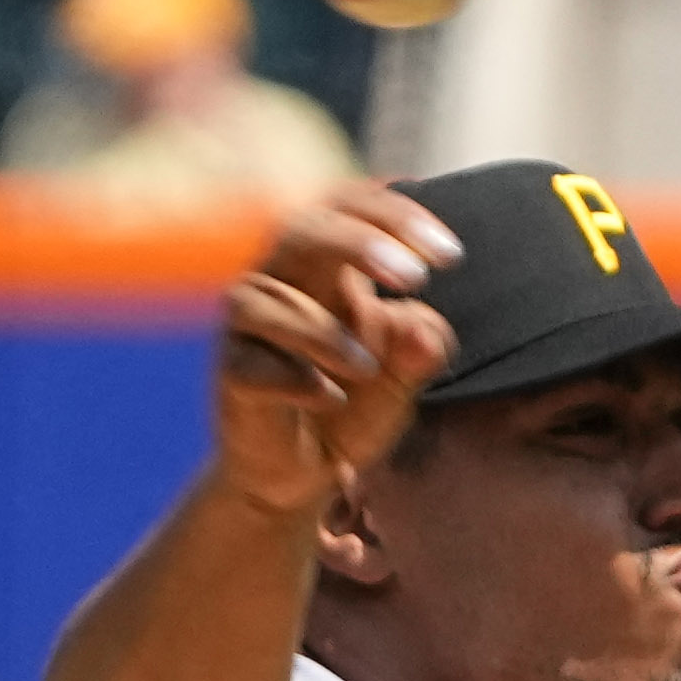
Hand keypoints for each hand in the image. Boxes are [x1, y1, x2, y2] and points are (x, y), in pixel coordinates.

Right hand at [210, 182, 458, 521]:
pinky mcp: (230, 375)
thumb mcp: (403, 376)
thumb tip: (424, 331)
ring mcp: (247, 327)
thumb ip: (421, 348)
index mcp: (322, 262)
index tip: (450, 256)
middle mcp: (277, 280)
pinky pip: (251, 364)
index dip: (396, 217)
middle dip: (360, 243)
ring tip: (369, 369)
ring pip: (267, 301)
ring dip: (324, 332)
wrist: (305, 474)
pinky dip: (295, 379)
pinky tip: (330, 399)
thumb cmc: (355, 405)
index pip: (348, 207)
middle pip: (301, 229)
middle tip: (416, 278)